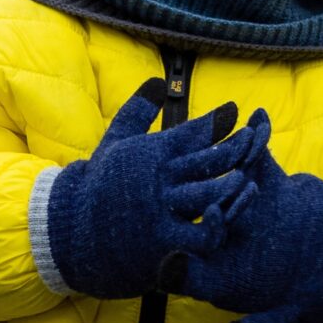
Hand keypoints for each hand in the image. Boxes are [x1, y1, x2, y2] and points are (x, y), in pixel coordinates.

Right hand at [36, 82, 250, 299]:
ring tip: (249, 178)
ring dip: (233, 186)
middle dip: (236, 148)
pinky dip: (216, 226)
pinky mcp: (161, 242)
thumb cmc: (98, 183)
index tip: (235, 112)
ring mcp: (160, 212)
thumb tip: (160, 80)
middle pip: (208, 161)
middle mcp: (157, 180)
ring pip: (209, 195)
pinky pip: (199, 235)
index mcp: (149, 152)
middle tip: (255, 140)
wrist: (68, 230)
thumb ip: (139, 109)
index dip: (217, 121)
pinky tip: (225, 217)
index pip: (191, 131)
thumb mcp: (116, 140)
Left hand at [173, 109, 322, 322]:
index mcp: (216, 274)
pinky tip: (259, 120)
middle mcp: (224, 240)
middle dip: (206, 204)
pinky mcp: (264, 187)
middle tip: (207, 201)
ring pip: (230, 183)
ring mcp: (243, 209)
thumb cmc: (303, 299)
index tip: (176, 262)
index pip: (190, 270)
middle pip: (207, 219)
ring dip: (230, 162)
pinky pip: (257, 162)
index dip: (181, 266)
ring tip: (232, 146)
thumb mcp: (281, 319)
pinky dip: (258, 141)